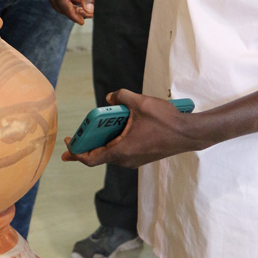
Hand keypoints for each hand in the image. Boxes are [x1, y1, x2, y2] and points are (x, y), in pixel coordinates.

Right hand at [38, 0, 97, 24]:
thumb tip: (89, 12)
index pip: (62, 2)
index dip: (73, 14)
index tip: (84, 20)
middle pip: (56, 3)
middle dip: (71, 12)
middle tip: (88, 15)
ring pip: (54, 0)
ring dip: (68, 7)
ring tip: (85, 9)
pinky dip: (64, 0)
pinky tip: (77, 1)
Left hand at [62, 89, 208, 167]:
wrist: (189, 134)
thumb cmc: (166, 121)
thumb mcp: (140, 102)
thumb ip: (122, 97)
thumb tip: (110, 97)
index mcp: (121, 151)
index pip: (91, 159)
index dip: (76, 153)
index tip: (67, 145)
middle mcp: (126, 160)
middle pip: (100, 155)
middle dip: (88, 144)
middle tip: (81, 132)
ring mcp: (135, 160)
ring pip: (112, 153)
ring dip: (104, 140)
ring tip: (100, 125)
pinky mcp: (143, 156)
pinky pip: (123, 151)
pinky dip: (116, 141)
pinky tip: (119, 126)